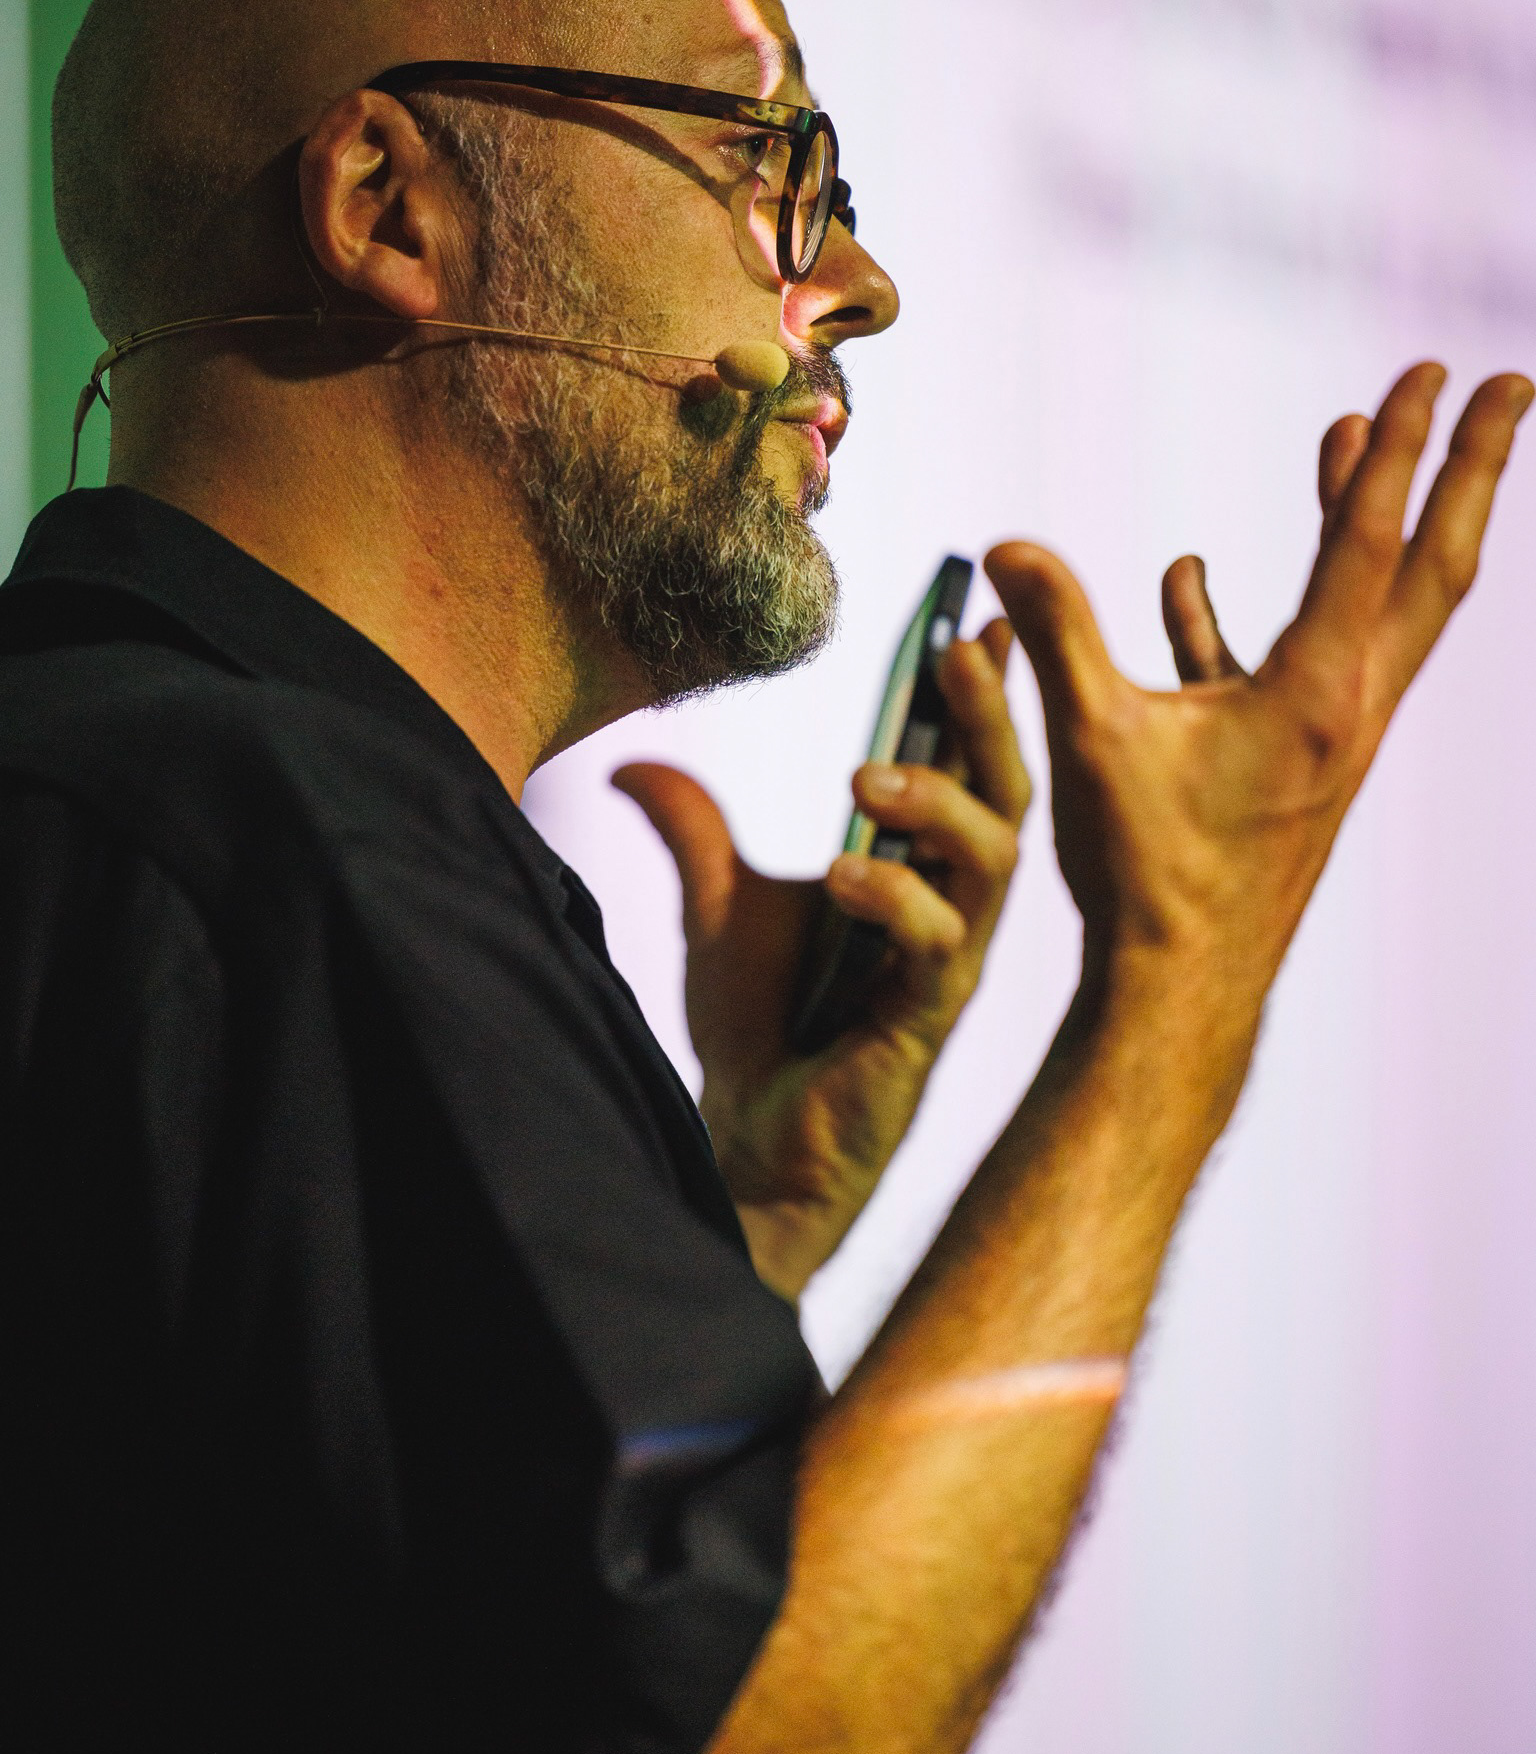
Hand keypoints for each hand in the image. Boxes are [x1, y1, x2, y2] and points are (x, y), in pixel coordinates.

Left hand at [613, 624, 1029, 1299]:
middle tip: (960, 650)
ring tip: (865, 778)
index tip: (980, 614)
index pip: (964, 761)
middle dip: (990, 716)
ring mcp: (947, 963)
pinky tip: (840, 875)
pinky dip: (895, 900)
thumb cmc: (760, 1023)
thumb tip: (630, 762)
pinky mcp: (925, 1022)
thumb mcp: (717, 902)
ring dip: (940, 804)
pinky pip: (939, 948)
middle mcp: (951, 905)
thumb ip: (692, 830)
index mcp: (918, 866)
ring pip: (993, 860)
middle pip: (1005, 791)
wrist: (748, 1139)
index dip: (978, 692)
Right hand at [986, 362, 1532, 1139]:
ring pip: (1374, 605)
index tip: (1430, 372)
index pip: (1370, 543)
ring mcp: (1332, 736)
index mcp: (1321, 694)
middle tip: (1507, 385)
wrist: (1184, 991)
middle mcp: (1351, 707)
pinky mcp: (1295, 761)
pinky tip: (1192, 575)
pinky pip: (1285, 658)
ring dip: (1368, 519)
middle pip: (1431, 565)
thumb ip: (1055, 632)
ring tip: (1347, 439)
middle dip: (1467, 470)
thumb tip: (1006, 544)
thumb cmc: (1151, 878)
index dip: (1399, 450)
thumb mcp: (1094, 742)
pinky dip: (1250, 607)